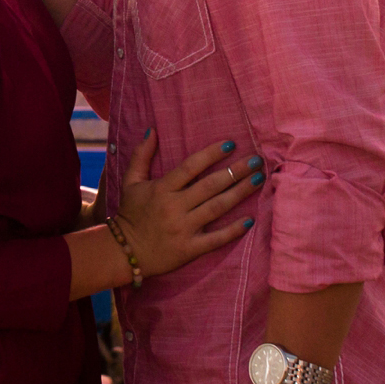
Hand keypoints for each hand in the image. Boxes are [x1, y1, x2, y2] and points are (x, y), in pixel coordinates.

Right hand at [110, 130, 258, 279]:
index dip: (211, 154)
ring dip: (240, 193)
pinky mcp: (190, 249)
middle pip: (210, 185)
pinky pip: (216, 239)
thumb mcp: (130, 182)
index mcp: (161, 189)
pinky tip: (250, 220)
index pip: (190, 167)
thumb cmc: (130, 214)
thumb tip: (153, 131)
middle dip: (236, 171)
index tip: (231, 144)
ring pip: (217, 208)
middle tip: (257, 161)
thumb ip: (141, 155)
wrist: (125, 253)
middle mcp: (174, 207)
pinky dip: (233, 230)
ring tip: (259, 180)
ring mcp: (183, 228)